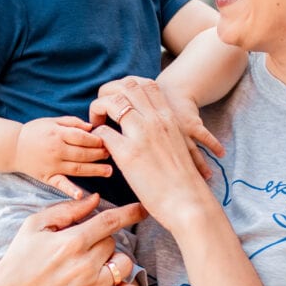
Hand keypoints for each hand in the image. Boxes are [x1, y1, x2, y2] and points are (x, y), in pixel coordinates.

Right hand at [0, 193, 145, 285]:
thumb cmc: (18, 260)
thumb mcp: (33, 226)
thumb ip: (66, 210)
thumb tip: (95, 200)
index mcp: (71, 241)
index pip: (111, 221)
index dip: (130, 212)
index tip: (141, 209)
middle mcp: (84, 265)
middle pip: (114, 243)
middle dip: (104, 241)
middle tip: (87, 248)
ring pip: (124, 266)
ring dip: (116, 262)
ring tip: (99, 265)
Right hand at [12, 116, 111, 197]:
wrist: (13, 147)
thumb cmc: (35, 131)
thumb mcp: (52, 121)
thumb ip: (72, 122)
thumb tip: (91, 127)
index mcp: (58, 134)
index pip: (82, 137)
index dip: (96, 139)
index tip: (107, 141)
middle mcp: (56, 150)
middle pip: (83, 153)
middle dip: (99, 154)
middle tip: (111, 154)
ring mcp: (52, 165)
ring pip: (77, 168)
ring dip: (94, 170)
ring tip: (108, 171)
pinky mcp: (47, 177)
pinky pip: (60, 184)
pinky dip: (70, 190)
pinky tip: (81, 195)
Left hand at [88, 77, 220, 233]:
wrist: (188, 201)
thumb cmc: (183, 180)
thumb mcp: (176, 145)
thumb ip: (162, 133)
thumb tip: (148, 135)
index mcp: (169, 118)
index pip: (146, 84)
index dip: (128, 88)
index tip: (120, 101)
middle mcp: (155, 121)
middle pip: (128, 86)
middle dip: (110, 92)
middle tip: (103, 110)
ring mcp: (142, 135)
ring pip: (113, 102)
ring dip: (100, 109)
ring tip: (97, 123)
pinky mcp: (128, 154)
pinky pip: (103, 131)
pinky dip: (97, 135)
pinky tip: (100, 145)